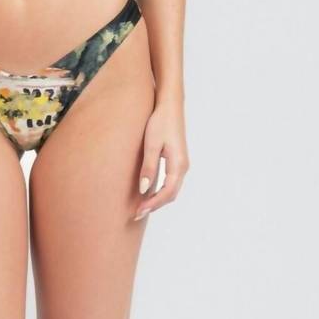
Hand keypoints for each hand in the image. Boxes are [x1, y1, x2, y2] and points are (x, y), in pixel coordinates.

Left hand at [136, 96, 189, 220]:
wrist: (170, 105)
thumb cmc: (160, 122)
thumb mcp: (151, 144)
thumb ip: (148, 167)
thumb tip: (144, 189)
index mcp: (178, 164)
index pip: (167, 192)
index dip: (153, 204)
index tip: (138, 211)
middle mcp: (183, 167)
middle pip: (171, 194)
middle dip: (154, 205)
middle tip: (136, 213)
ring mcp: (181, 164)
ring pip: (171, 189)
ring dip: (157, 200)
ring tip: (140, 206)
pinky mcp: (177, 160)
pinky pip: (170, 182)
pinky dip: (160, 191)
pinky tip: (147, 192)